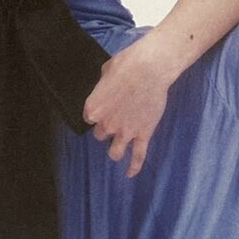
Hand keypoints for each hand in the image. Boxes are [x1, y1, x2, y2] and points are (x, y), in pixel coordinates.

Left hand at [82, 37, 173, 177]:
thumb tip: (107, 88)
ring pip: (114, 152)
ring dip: (115, 150)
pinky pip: (137, 157)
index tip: (105, 108)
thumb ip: (103, 87)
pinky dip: (133, 167)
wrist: (150, 69)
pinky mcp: (143, 134)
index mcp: (93, 109)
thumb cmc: (126, 65)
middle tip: (116, 118)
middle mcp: (106, 124)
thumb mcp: (106, 72)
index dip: (98, 114)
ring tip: (118, 147)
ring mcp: (125, 132)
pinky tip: (130, 174)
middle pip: (100, 135)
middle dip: (107, 128)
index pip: (89, 118)